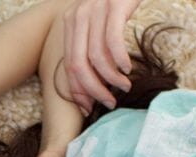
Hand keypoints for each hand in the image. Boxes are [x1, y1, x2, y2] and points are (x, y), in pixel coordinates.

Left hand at [62, 0, 142, 114]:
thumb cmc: (120, 3)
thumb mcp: (99, 23)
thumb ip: (91, 46)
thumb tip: (93, 83)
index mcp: (70, 23)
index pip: (68, 65)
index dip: (77, 90)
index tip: (88, 106)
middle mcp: (78, 15)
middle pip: (78, 65)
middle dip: (93, 90)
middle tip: (108, 102)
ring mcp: (95, 9)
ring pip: (95, 57)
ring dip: (110, 78)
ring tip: (123, 86)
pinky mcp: (115, 5)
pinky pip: (112, 41)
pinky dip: (119, 60)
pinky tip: (127, 68)